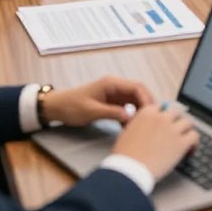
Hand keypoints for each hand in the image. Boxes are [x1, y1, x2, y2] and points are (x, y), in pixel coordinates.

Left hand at [40, 76, 155, 127]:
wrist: (57, 107)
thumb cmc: (72, 106)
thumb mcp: (92, 111)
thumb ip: (112, 113)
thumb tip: (131, 118)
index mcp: (111, 83)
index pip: (136, 87)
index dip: (146, 99)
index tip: (152, 113)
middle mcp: (115, 86)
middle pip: (138, 92)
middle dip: (147, 104)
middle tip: (154, 119)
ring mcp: (114, 94)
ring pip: (134, 100)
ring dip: (140, 110)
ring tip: (145, 124)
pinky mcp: (111, 102)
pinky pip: (127, 107)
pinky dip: (131, 115)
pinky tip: (132, 127)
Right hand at [112, 103, 199, 181]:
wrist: (130, 169)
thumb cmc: (124, 155)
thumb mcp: (127, 131)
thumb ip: (138, 124)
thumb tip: (143, 126)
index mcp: (148, 112)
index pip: (162, 107)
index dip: (164, 115)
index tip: (165, 122)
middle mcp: (162, 117)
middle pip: (176, 113)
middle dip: (176, 121)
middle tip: (177, 130)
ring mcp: (173, 129)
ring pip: (188, 122)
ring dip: (187, 130)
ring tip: (186, 139)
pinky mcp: (181, 143)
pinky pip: (195, 136)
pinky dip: (195, 142)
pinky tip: (191, 150)